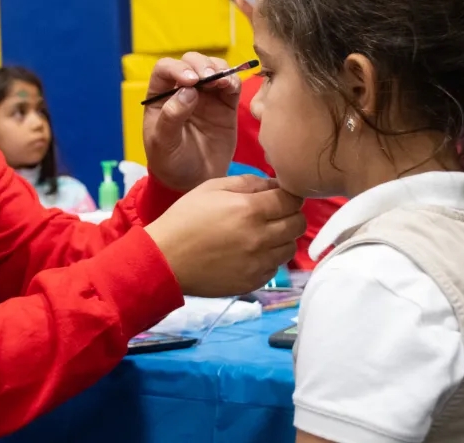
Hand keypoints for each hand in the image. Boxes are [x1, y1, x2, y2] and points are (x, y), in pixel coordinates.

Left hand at [143, 53, 240, 192]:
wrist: (194, 182)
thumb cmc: (171, 163)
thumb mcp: (163, 144)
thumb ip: (171, 117)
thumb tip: (188, 91)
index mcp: (160, 96)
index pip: (165, 69)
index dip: (177, 68)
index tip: (189, 80)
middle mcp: (183, 89)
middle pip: (191, 62)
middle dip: (200, 65)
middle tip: (208, 78)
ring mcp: (206, 95)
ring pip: (213, 67)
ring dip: (218, 68)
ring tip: (221, 82)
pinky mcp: (226, 104)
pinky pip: (231, 84)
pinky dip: (233, 80)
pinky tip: (231, 86)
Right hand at [145, 175, 305, 297]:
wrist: (164, 259)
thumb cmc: (184, 219)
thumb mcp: (211, 188)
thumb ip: (247, 182)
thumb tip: (273, 184)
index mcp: (250, 210)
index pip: (292, 199)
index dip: (288, 193)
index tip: (278, 195)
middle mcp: (260, 238)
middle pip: (298, 223)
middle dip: (290, 214)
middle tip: (273, 213)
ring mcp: (259, 263)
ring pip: (291, 247)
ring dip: (282, 237)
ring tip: (261, 234)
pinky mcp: (253, 282)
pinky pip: (275, 267)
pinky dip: (269, 258)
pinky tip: (250, 252)